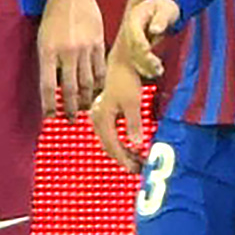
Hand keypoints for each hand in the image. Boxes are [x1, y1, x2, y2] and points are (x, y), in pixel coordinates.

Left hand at [37, 0, 106, 117]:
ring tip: (85, 110)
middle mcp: (66, 53)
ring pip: (87, 82)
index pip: (47, 86)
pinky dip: (99, 84)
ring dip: (85, 99)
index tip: (50, 117)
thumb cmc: (54, 15)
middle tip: (70, 120)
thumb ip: (47, 61)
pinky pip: (100, 70)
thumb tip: (52, 85)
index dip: (48, 104)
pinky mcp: (98, 44)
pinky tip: (98, 92)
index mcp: (47, 51)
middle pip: (68, 88)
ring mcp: (84, 49)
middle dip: (69, 107)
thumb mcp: (43, 39)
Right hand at [89, 54, 146, 172]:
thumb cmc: (127, 81)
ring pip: (109, 142)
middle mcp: (96, 119)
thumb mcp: (133, 103)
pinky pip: (111, 135)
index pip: (111, 145)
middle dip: (123, 159)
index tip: (135, 169)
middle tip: (138, 170)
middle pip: (109, 146)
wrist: (121, 64)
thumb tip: (137, 145)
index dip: (123, 158)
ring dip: (123, 153)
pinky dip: (122, 143)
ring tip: (137, 162)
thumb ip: (133, 124)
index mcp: (101, 118)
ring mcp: (99, 118)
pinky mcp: (104, 116)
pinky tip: (132, 148)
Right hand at [116, 0, 180, 80]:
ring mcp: (132, 39)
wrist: (163, 8)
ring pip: (134, 56)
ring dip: (145, 66)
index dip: (140, 42)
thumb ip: (161, 19)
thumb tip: (155, 30)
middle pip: (133, 47)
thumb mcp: (166, 10)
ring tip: (158, 72)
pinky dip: (145, 68)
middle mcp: (131, 30)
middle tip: (157, 65)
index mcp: (135, 18)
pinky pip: (138, 60)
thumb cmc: (166, 7)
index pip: (134, 32)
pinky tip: (154, 73)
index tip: (148, 50)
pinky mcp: (137, 48)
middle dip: (144, 58)